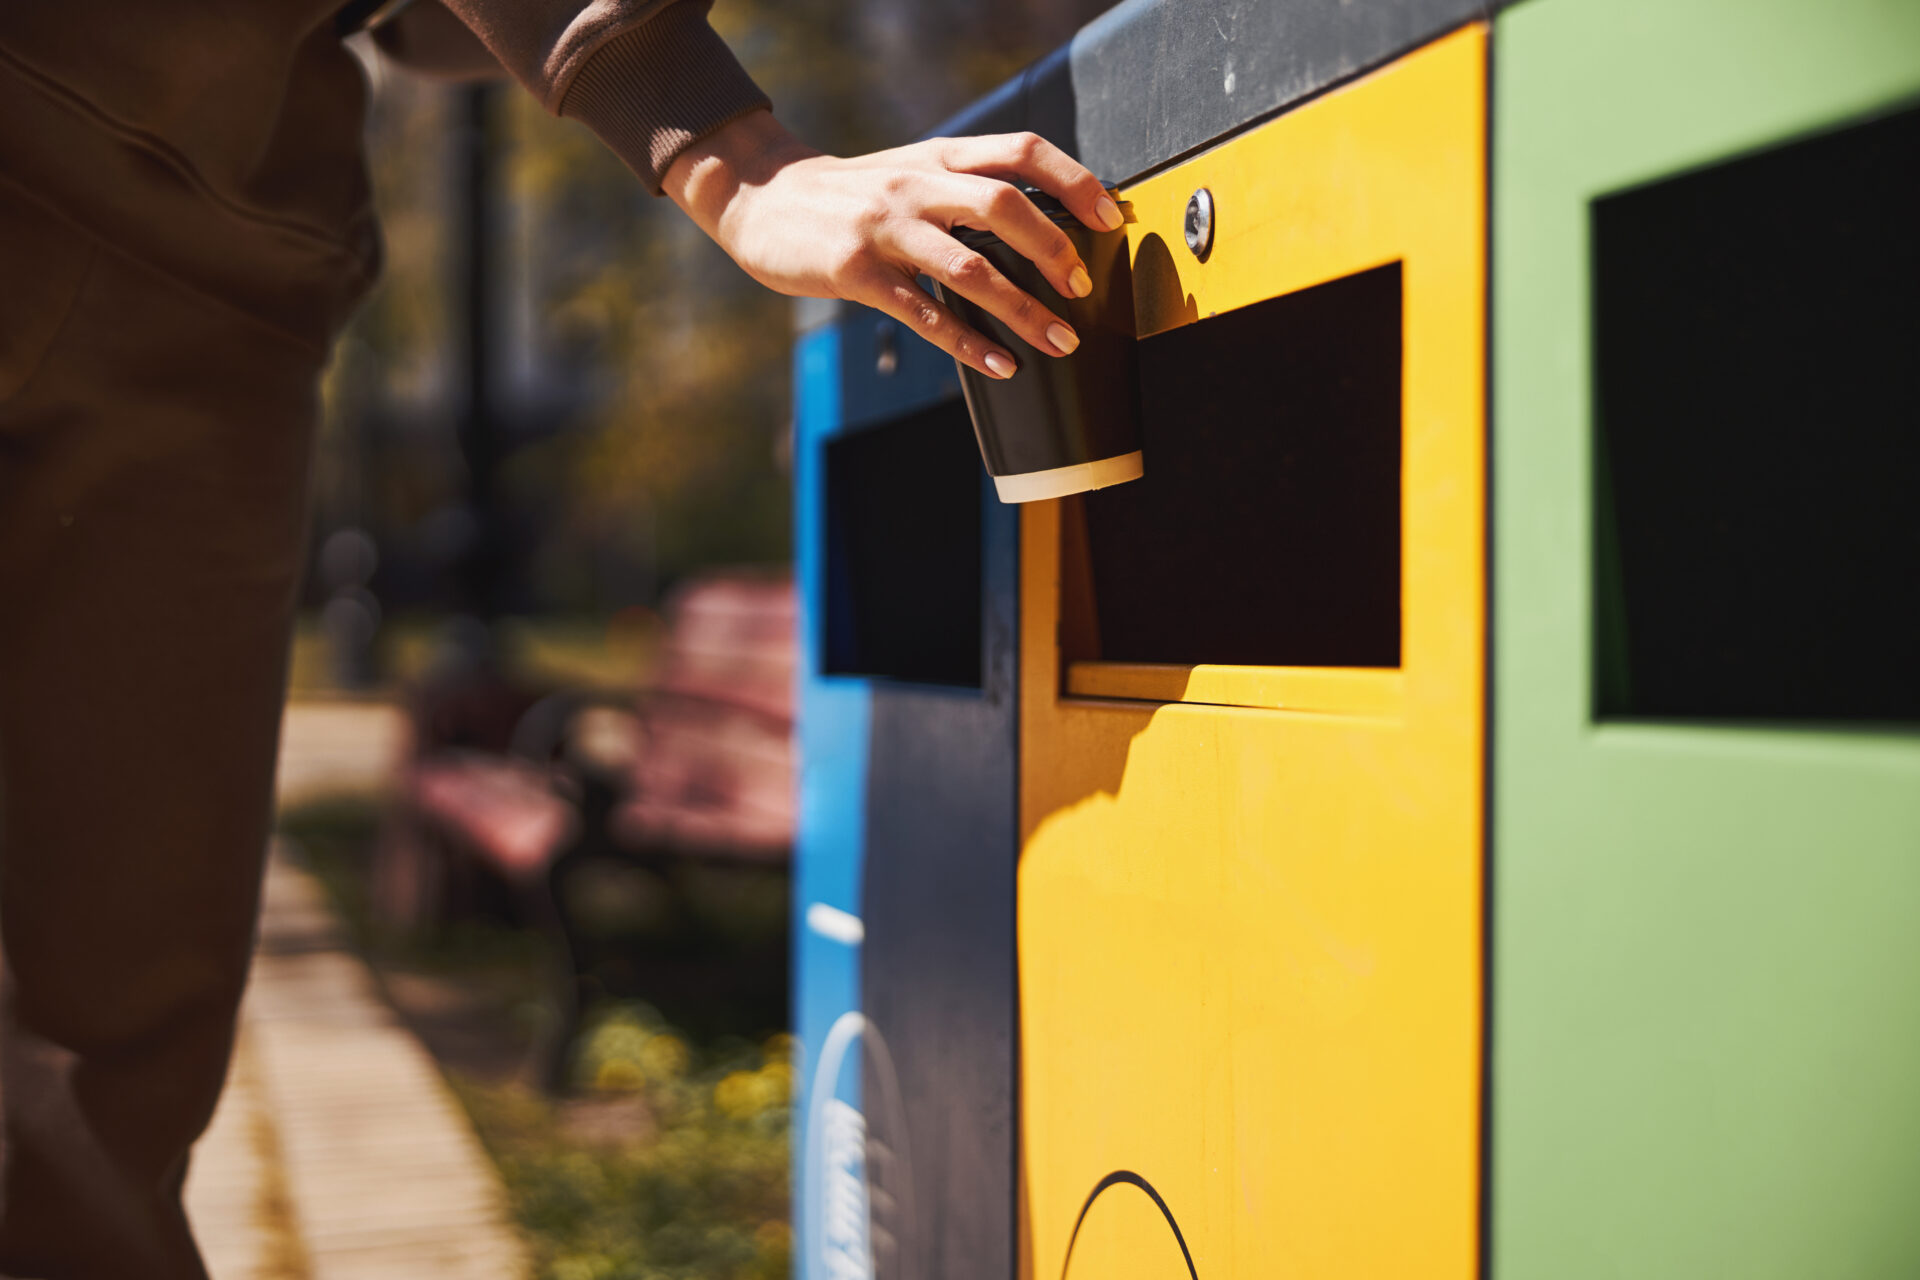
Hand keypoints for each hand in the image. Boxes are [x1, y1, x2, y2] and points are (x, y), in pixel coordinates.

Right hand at [665, 110, 1123, 379]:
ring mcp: (885, 229)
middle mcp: (916, 184)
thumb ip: (965, 187)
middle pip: (1002, 205)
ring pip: (969, 267)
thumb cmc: (850, 194)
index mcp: (938, 155)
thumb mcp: (910, 170)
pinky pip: (924, 313)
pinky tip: (1001, 364)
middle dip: (1053, 250)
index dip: (1073, 180)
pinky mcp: (857, 273)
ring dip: (1022, 308)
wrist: (761, 198)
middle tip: (1080, 287)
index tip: (1110, 216)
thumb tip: (1042, 224)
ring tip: (1059, 339)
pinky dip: (970, 343)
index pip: (1020, 151)